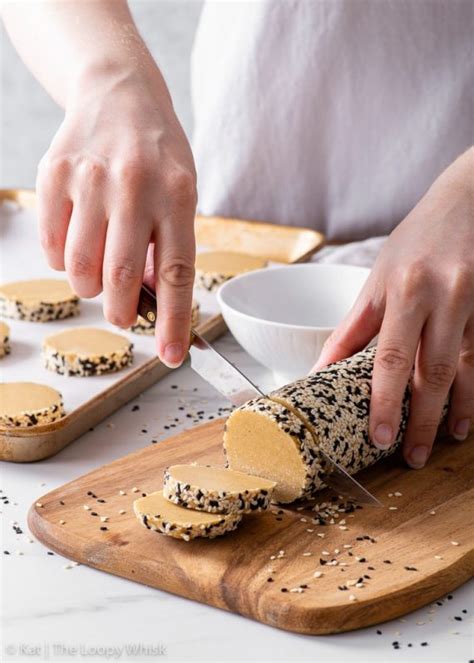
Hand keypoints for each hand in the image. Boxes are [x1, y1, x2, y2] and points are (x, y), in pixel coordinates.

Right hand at [36, 64, 196, 367]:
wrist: (118, 93)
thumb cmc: (158, 156)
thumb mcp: (182, 193)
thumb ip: (168, 246)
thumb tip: (151, 302)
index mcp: (177, 195)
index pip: (177, 272)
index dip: (174, 321)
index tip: (173, 356)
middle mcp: (135, 186)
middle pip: (121, 276)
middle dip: (121, 312)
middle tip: (123, 316)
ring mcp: (91, 179)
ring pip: (80, 268)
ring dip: (89, 287)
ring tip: (99, 273)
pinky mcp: (54, 175)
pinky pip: (52, 246)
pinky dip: (65, 260)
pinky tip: (79, 241)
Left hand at [312, 148, 473, 467]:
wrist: (469, 198)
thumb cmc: (416, 240)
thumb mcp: (377, 277)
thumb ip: (353, 328)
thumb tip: (322, 370)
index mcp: (403, 288)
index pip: (390, 357)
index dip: (385, 402)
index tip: (379, 437)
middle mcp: (442, 295)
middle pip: (432, 372)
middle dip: (421, 420)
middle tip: (410, 456)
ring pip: (467, 369)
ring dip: (457, 411)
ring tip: (444, 442)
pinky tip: (469, 412)